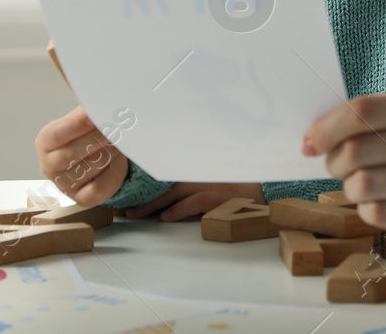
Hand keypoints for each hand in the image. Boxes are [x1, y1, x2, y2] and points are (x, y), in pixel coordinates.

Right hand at [35, 106, 128, 206]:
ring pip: (90, 168)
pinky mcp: (82, 199)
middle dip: (98, 138)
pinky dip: (113, 173)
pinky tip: (115, 162)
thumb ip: (87, 108)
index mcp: (46, 142)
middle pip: (72, 153)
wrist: (102, 155)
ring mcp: (64, 185)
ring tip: (116, 143)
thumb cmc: (91, 134)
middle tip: (116, 127)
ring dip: (109, 153)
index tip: (94, 116)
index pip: (57, 134)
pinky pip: (100, 187)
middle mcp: (49, 166)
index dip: (76, 125)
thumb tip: (96, 94)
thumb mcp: (86, 117)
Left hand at [122, 182, 265, 221]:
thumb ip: (188, 182)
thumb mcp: (210, 178)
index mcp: (194, 167)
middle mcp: (199, 173)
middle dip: (140, 196)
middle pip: (163, 183)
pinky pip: (196, 202)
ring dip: (152, 205)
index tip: (122, 193)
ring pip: (174, 192)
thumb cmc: (236, 183)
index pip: (163, 174)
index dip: (141, 184)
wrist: (266, 185)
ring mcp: (210, 184)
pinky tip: (166, 218)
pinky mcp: (221, 197)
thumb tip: (161, 198)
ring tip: (134, 214)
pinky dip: (180, 210)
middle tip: (120, 208)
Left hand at [304, 91, 385, 248]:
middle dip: (333, 161)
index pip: (361, 112)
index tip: (311, 140)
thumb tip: (321, 133)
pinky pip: (378, 214)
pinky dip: (368, 209)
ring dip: (348, 188)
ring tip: (360, 184)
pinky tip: (381, 201)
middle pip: (355, 151)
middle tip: (337, 164)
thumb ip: (384, 117)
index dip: (326, 128)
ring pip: (361, 186)